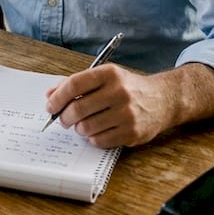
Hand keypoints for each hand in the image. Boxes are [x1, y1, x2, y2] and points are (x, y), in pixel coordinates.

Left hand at [44, 62, 213, 147]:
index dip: (57, 98)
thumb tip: (50, 95)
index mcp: (110, 74)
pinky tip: (99, 130)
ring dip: (80, 129)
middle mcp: (119, 92)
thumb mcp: (106, 78)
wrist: (163, 100)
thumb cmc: (128, 88)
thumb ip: (77, 84)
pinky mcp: (132, 132)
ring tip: (84, 124)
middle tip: (64, 120)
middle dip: (65, 117)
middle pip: (78, 109)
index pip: (74, 85)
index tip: (50, 106)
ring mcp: (127, 113)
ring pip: (87, 127)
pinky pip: (100, 141)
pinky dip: (93, 138)